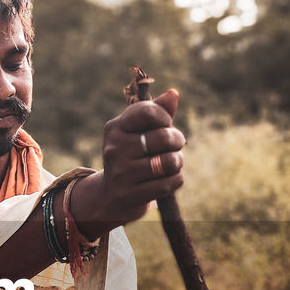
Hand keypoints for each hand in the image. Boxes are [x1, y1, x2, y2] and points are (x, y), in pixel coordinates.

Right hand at [70, 89, 184, 235]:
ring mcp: (121, 173)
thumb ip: (157, 112)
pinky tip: (168, 177)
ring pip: (169, 162)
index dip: (165, 118)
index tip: (165, 125)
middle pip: (164, 137)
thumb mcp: (138, 131)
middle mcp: (114, 149)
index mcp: (114, 128)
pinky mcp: (130, 194)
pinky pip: (169, 183)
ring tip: (171, 162)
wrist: (112, 194)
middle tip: (175, 145)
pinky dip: (176, 179)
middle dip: (178, 140)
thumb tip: (173, 94)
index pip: (148, 111)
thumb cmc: (132, 155)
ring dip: (178, 161)